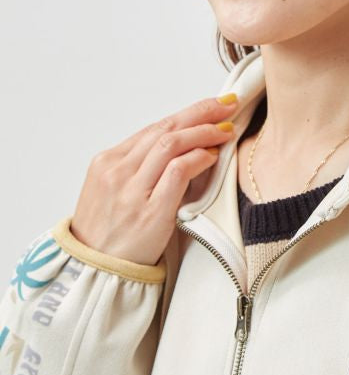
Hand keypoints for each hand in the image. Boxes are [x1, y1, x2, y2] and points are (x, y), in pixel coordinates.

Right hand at [70, 94, 237, 265]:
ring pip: (171, 144)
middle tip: (226, 106)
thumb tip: (176, 156)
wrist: (95, 268)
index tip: (208, 108)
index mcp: (108, 162)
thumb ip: (139, 173)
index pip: (153, 129)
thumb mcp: (114, 194)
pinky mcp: (149, 211)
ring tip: (225, 129)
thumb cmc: (108, 236)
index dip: (185, 116)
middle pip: (164, 129)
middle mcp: (118, 170)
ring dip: (203, 132)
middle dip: (199, 113)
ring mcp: (132, 190)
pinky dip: (197, 158)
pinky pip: (177, 172)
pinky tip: (212, 155)